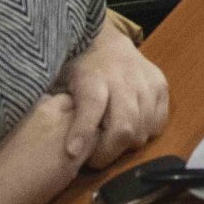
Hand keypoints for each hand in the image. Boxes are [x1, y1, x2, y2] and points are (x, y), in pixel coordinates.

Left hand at [57, 24, 170, 168]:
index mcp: (92, 76)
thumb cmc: (76, 69)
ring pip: (143, 128)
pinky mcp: (161, 86)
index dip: (83, 130)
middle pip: (123, 126)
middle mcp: (123, 78)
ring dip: (126, 146)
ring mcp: (146, 82)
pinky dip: (146, 133)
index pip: (91, 105)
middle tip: (94, 161)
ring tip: (111, 145)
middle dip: (108, 151)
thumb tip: (43, 138)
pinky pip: (159, 122)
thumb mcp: (58, 82)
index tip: (72, 153)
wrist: (106, 43)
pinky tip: (132, 132)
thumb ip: (55, 107)